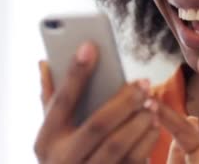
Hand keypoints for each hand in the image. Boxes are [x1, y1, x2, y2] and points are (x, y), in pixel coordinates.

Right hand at [34, 42, 159, 163]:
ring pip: (118, 145)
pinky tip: (154, 125)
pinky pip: (131, 163)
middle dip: (124, 100)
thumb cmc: (64, 155)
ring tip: (151, 102)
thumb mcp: (51, 132)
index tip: (90, 46)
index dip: (75, 73)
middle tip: (144, 82)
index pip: (61, 100)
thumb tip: (44, 62)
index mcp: (46, 139)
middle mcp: (62, 159)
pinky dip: (146, 141)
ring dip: (139, 120)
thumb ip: (50, 98)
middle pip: (98, 124)